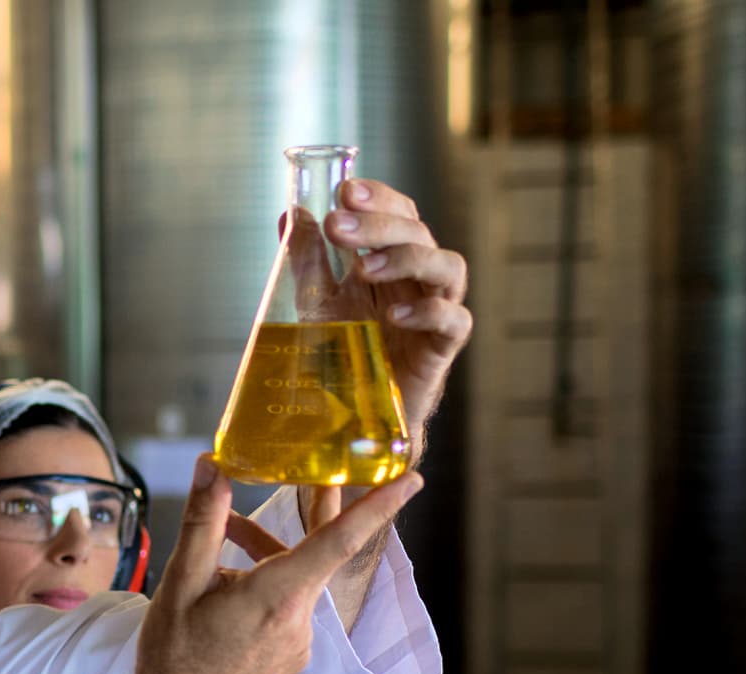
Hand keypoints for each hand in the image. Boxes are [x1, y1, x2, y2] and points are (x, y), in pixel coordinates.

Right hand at [95, 455, 422, 673]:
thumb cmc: (173, 656)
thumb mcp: (180, 583)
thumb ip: (203, 523)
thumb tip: (213, 468)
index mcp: (277, 597)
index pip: (339, 541)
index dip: (378, 506)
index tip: (411, 480)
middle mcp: (299, 621)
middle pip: (319, 552)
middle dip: (319, 509)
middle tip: (323, 469)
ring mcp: (299, 643)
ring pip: (298, 580)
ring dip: (271, 553)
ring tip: (228, 535)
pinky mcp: (292, 657)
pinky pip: (290, 607)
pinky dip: (269, 585)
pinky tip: (230, 586)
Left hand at [328, 178, 470, 443]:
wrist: (356, 410)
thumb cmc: (344, 349)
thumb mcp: (316, 300)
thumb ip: (308, 259)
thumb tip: (292, 213)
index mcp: (392, 259)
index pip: (399, 212)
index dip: (378, 197)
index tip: (345, 191)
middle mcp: (418, 278)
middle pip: (418, 232)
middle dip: (379, 224)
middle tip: (338, 226)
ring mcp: (435, 309)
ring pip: (447, 266)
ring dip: (407, 258)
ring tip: (364, 269)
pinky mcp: (442, 346)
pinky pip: (453, 320)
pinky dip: (428, 311)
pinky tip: (395, 314)